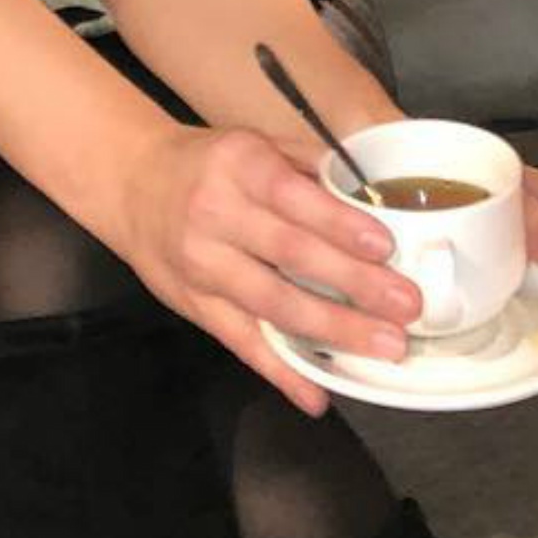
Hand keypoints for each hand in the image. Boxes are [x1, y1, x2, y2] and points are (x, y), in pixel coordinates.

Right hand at [115, 124, 423, 417]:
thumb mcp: (254, 142)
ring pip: (271, 304)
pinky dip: (280, 372)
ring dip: (332, 330)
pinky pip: (241, 343)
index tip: (384, 245)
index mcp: (238, 165)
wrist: (132, 184)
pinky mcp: (195, 306)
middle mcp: (216, 215)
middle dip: (352, 284)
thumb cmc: (207, 163)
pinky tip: (316, 394)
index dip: (337, 223)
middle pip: (289, 255)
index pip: (292, 196)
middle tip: (405, 306)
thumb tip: (373, 192)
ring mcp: (202, 265)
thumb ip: (309, 163)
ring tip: (383, 346)